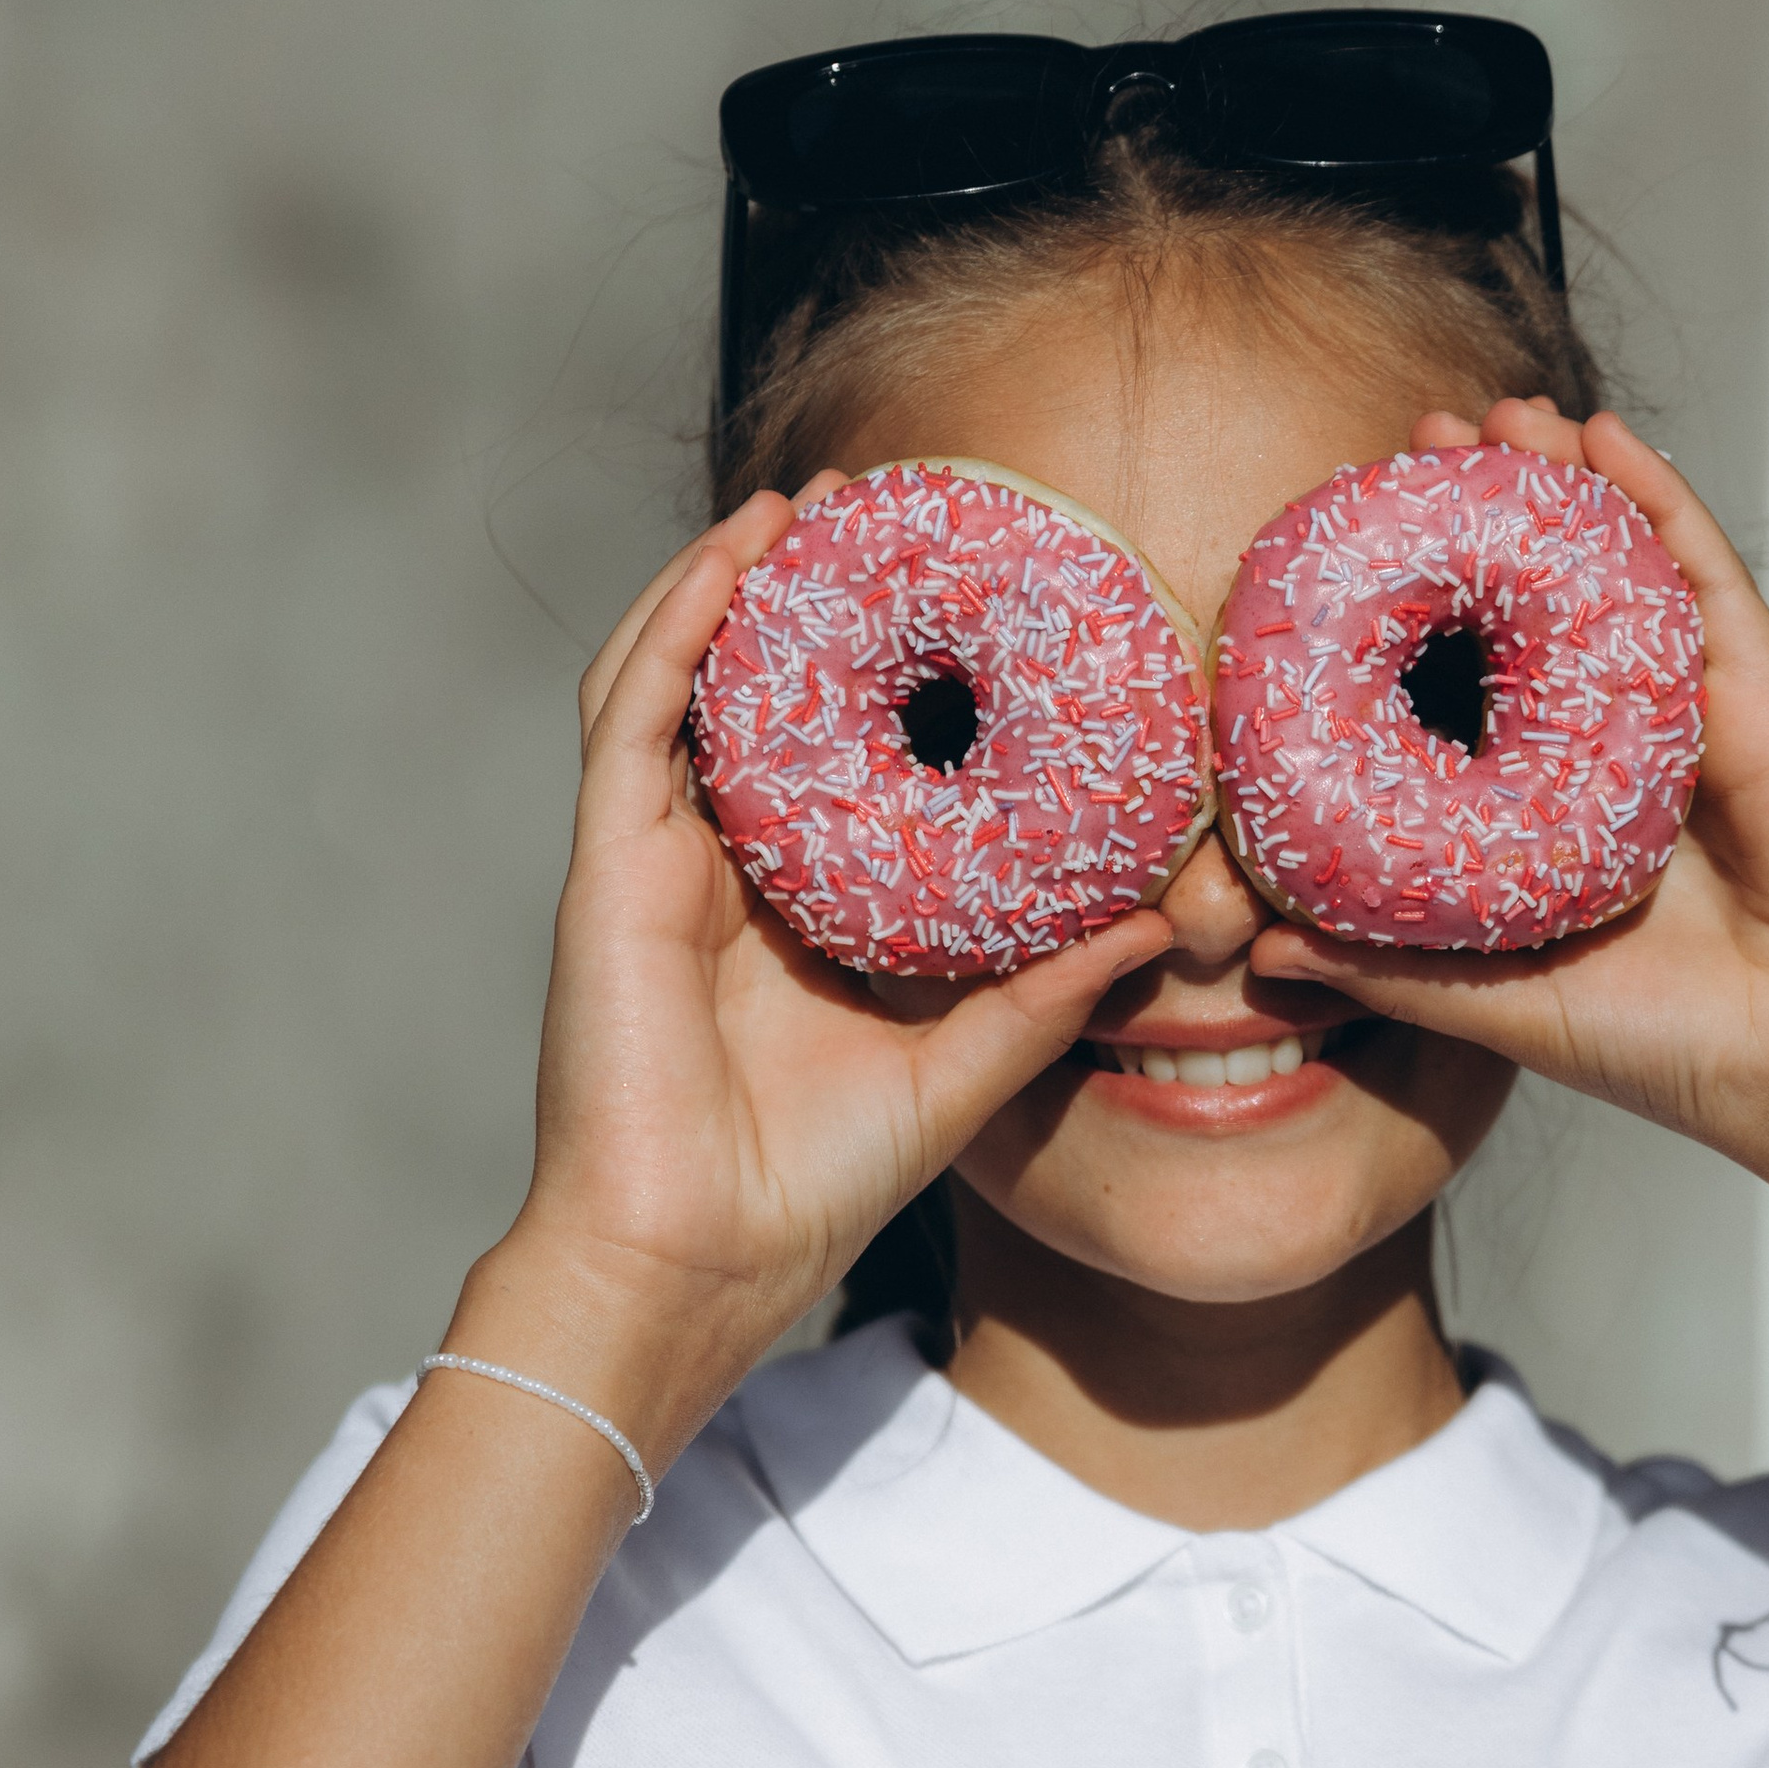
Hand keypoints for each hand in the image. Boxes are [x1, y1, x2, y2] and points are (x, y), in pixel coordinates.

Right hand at [480, 480, 1171, 1431]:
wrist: (700, 1263)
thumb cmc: (810, 1185)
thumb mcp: (964, 1065)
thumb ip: (1047, 992)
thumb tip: (1160, 919)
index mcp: (788, 905)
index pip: (828, 750)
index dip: (875, 663)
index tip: (950, 587)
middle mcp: (715, 867)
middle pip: (748, 689)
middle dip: (800, 590)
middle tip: (879, 507)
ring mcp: (653, 861)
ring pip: (677, 676)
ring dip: (730, 579)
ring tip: (801, 504)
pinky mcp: (608, 868)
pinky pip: (634, 715)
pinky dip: (677, 625)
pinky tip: (732, 557)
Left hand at [1247, 400, 1768, 1226]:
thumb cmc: (1673, 1047)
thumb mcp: (1498, 1003)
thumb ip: (1390, 966)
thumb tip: (1262, 945)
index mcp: (1558, 809)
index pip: (1473, 685)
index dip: (1418, 610)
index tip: (1348, 548)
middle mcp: (1621, 749)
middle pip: (1544, 603)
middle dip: (1485, 515)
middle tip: (1417, 440)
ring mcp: (1696, 713)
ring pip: (1620, 569)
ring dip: (1563, 483)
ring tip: (1500, 413)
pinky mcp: (1764, 699)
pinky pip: (1706, 578)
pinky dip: (1658, 500)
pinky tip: (1608, 440)